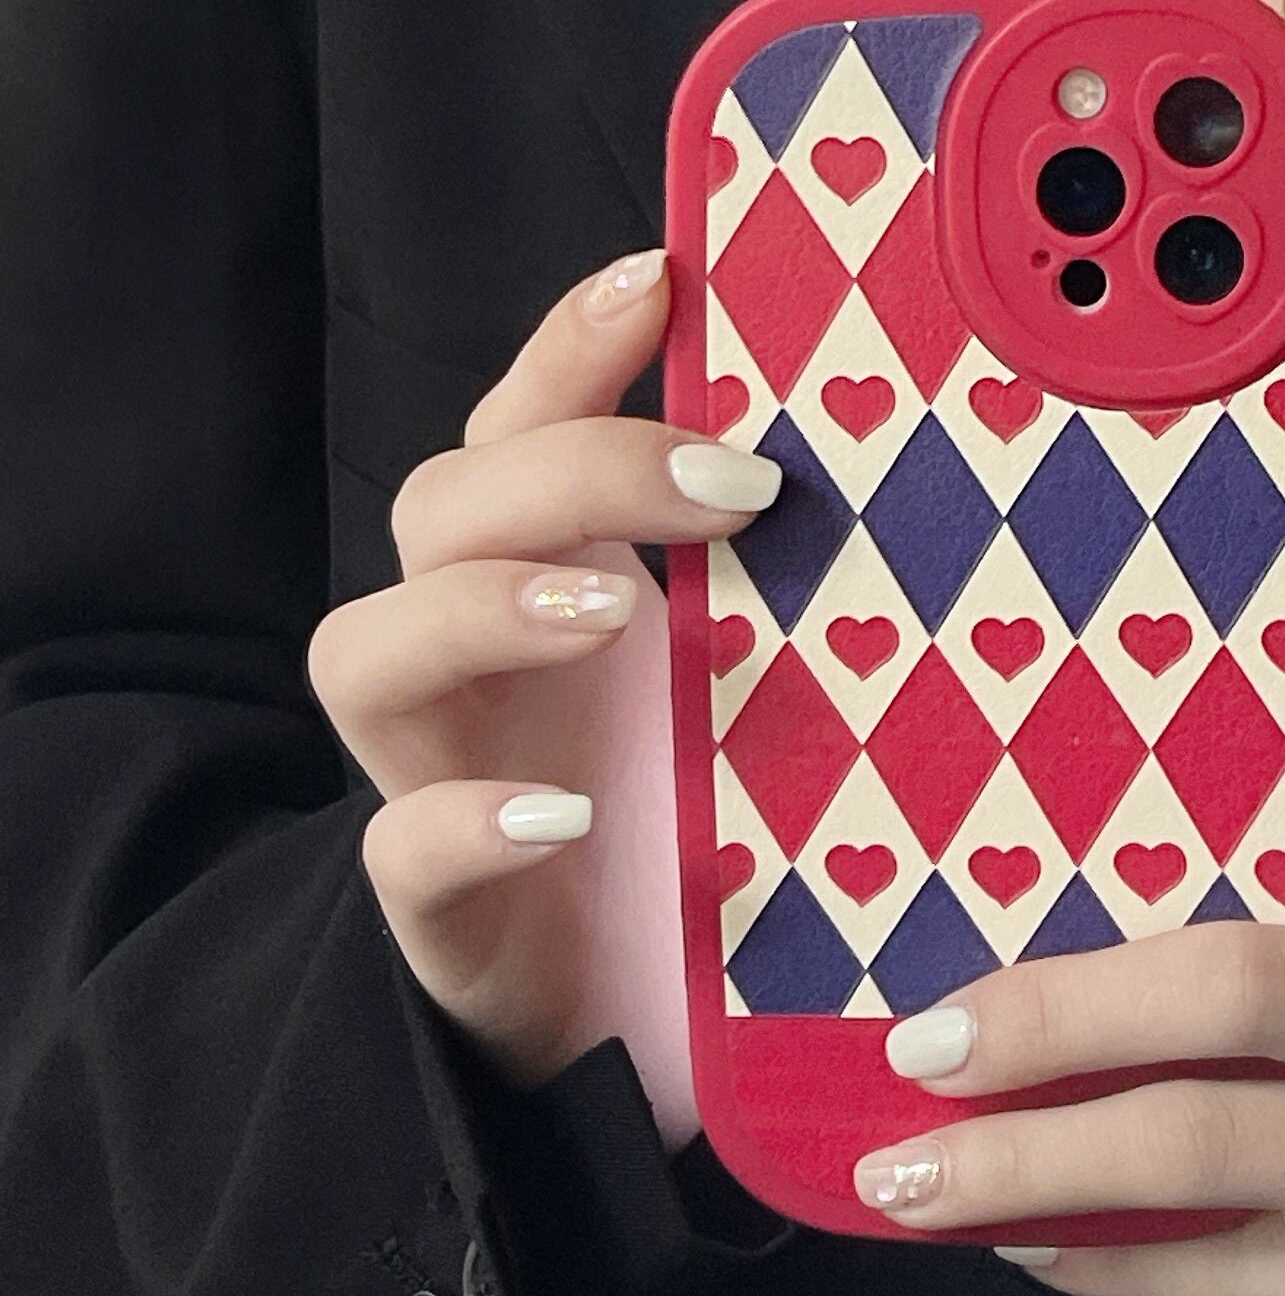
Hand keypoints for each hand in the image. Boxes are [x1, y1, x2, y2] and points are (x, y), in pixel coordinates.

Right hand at [308, 250, 776, 1110]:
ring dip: (485, 608)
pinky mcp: (439, 904)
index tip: (662, 277)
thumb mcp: (742, 688)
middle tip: (730, 482)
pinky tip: (564, 816)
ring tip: (614, 609)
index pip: (518, 433)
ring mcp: (438, 774)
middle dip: (571, 470)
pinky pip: (405, 851)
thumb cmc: (688, 824)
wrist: (628, 1017)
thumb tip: (902, 478)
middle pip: (441, 510)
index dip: (569, 349)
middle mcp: (472, 663)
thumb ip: (770, 592)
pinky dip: (470, 822)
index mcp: (542, 585)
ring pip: (372, 651)